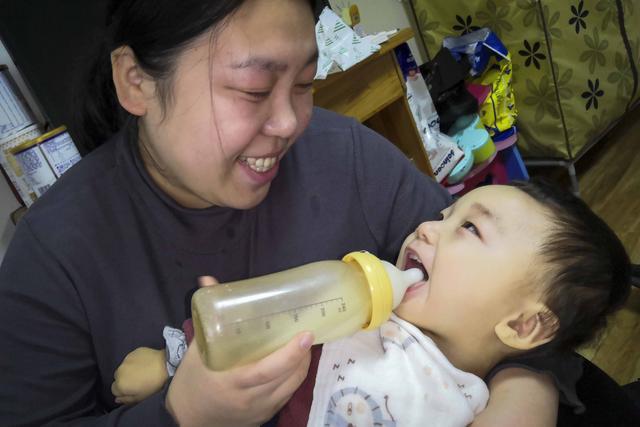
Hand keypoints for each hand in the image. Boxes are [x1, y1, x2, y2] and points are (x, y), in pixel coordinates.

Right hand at [112, 347, 168, 404]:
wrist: (166, 366)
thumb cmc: (153, 385)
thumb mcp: (140, 398)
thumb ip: (126, 399)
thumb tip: (117, 399)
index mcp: (120, 384)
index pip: (114, 390)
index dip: (123, 391)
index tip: (132, 389)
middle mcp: (119, 371)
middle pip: (118, 378)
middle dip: (125, 379)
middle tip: (137, 380)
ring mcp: (126, 360)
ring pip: (123, 368)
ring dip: (129, 370)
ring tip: (142, 371)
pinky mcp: (134, 352)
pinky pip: (130, 359)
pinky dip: (135, 362)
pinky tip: (145, 363)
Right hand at [165, 277, 313, 426]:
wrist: (186, 418)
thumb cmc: (192, 380)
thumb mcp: (197, 350)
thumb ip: (207, 317)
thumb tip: (208, 280)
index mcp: (233, 382)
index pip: (268, 370)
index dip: (291, 354)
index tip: (306, 335)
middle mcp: (250, 399)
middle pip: (287, 377)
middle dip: (303, 354)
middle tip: (309, 333)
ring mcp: (259, 410)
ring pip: (291, 387)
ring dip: (302, 365)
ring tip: (305, 345)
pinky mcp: (264, 416)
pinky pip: (286, 395)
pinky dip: (294, 378)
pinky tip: (295, 363)